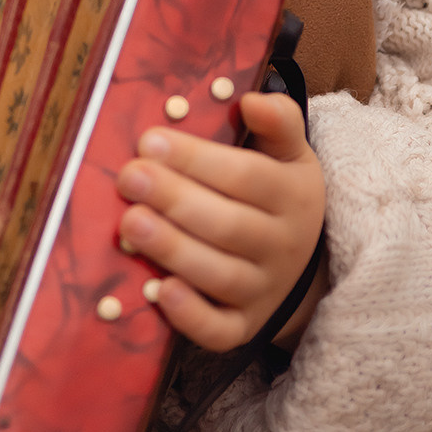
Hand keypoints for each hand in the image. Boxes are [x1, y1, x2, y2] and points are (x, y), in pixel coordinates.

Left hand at [116, 90, 325, 352]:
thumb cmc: (276, 192)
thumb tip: (252, 100)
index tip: (148, 140)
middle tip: (128, 176)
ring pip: (219, 275)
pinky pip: (219, 331)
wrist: (303, 262)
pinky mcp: (243, 327)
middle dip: (174, 199)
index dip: (197, 159)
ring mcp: (263, 291)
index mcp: (292, 196)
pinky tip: (159, 292)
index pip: (246, 177)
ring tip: (131, 223)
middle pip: (228, 225)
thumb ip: (278, 121)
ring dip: (173, 249)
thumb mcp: (289, 153)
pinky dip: (190, 316)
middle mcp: (282, 247)